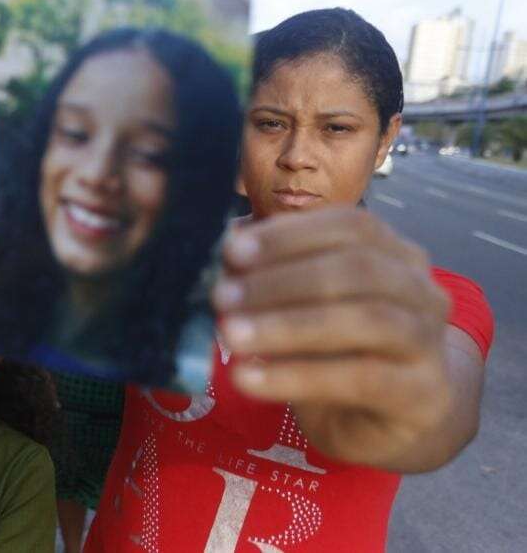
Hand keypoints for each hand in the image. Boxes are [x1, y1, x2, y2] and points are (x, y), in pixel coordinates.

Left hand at [214, 207, 452, 467]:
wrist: (384, 424)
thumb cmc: (336, 353)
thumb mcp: (301, 309)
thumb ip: (271, 279)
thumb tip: (227, 254)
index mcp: (393, 253)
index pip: (350, 227)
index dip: (289, 236)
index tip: (232, 252)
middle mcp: (420, 288)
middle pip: (356, 269)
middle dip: (281, 281)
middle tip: (222, 298)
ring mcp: (428, 340)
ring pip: (363, 320)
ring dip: (286, 326)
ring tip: (231, 334)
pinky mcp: (422, 392)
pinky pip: (358, 378)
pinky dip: (295, 376)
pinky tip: (249, 378)